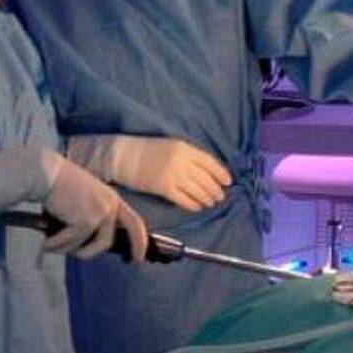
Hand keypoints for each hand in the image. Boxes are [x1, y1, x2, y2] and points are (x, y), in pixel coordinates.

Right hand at [42, 154, 148, 260]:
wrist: (46, 173)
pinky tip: (45, 241)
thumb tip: (89, 241)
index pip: (134, 223)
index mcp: (112, 198)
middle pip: (106, 242)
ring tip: (52, 243)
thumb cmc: (59, 183)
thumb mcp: (86, 196)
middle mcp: (110, 206)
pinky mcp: (85, 223)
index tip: (138, 258)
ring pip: (85, 247)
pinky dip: (55, 245)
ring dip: (66, 248)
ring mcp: (100, 215)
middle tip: (76, 256)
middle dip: (89, 253)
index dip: (139, 242)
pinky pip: (69, 243)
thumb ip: (94, 213)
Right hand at [67, 135, 232, 211]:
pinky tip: (197, 207)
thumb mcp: (171, 145)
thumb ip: (189, 156)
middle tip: (220, 197)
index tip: (228, 181)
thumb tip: (207, 171)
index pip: (210, 162)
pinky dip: (194, 205)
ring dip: (207, 199)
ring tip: (210, 203)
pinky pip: (185, 200)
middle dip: (215, 190)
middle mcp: (182, 162)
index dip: (221, 173)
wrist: (125, 156)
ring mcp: (173, 176)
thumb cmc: (148, 150)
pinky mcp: (164, 189)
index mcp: (185, 148)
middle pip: (206, 179)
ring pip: (198, 191)